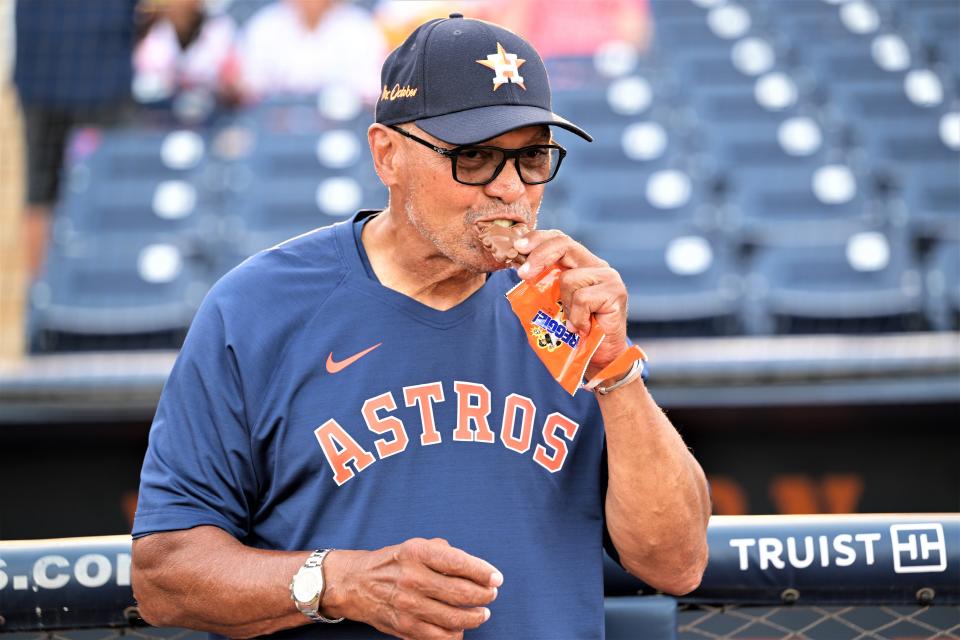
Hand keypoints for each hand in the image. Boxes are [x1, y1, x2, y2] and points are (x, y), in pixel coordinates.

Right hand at [321, 538, 501, 639]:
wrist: (355, 583)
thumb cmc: (393, 562)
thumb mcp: (416, 546)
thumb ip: (445, 553)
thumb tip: (476, 570)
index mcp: (417, 552)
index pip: (458, 563)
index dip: (483, 572)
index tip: (497, 578)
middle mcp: (412, 578)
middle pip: (461, 593)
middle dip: (484, 596)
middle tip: (491, 595)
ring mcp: (408, 606)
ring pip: (454, 618)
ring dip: (475, 617)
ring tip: (482, 613)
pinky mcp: (404, 627)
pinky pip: (440, 637)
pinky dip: (456, 634)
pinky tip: (461, 627)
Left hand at [515, 230, 629, 378]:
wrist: (600, 358)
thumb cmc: (574, 332)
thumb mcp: (554, 304)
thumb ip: (544, 285)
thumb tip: (519, 271)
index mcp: (582, 264)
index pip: (560, 240)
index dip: (539, 238)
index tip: (519, 246)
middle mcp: (597, 266)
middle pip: (564, 244)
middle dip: (539, 256)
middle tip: (522, 274)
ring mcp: (609, 278)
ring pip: (569, 279)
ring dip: (565, 304)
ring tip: (574, 321)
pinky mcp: (615, 293)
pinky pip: (582, 298)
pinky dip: (577, 317)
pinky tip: (583, 327)